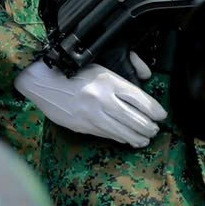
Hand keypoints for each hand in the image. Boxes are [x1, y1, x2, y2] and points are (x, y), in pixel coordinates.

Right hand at [15, 58, 163, 147]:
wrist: (43, 82)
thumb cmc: (73, 72)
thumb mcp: (100, 66)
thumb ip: (125, 73)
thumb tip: (147, 76)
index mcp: (109, 81)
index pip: (140, 99)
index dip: (154, 110)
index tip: (161, 115)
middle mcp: (102, 99)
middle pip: (135, 119)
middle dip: (149, 127)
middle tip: (155, 129)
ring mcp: (92, 115)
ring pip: (123, 131)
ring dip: (138, 137)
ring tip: (146, 138)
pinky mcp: (83, 126)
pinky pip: (108, 135)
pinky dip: (122, 138)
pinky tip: (129, 140)